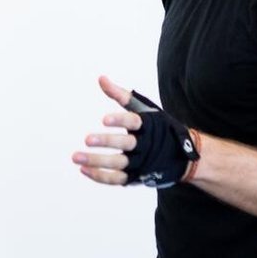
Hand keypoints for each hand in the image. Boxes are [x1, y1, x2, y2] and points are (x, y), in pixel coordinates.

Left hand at [73, 76, 199, 187]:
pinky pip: (116, 179)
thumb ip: (121, 94)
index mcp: (148, 125)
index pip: (134, 121)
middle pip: (126, 143)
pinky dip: (100, 176)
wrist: (181, 157)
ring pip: (118, 164)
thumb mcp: (143, 109)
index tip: (104, 119)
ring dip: (96, 161)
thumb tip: (100, 78)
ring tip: (75, 157)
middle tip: (86, 140)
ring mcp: (141, 163)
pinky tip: (83, 169)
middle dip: (107, 142)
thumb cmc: (157, 127)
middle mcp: (145, 145)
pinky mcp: (135, 177)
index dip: (120, 120)